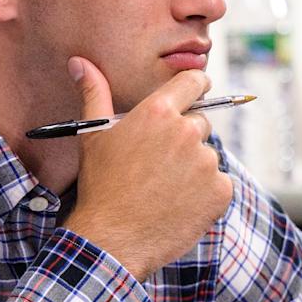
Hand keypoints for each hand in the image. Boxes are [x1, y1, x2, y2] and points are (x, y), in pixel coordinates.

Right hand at [61, 59, 232, 279]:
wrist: (112, 239)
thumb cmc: (100, 186)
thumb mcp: (94, 136)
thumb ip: (94, 93)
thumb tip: (80, 62)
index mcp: (159, 113)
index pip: (194, 82)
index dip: (197, 86)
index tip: (196, 92)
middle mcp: (187, 132)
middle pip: (200, 123)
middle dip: (184, 139)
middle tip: (159, 164)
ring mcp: (207, 163)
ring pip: (207, 156)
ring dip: (193, 168)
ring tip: (164, 189)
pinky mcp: (220, 191)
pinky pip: (219, 184)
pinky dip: (205, 194)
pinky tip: (178, 204)